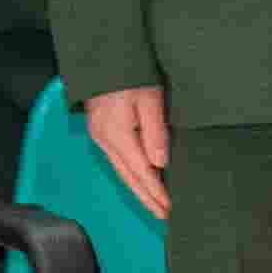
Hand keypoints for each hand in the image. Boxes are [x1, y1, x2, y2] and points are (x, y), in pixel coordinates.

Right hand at [81, 83, 170, 210]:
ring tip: (156, 205)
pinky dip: (132, 175)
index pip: (142, 173)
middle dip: (147, 199)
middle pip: (129, 178)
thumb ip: (155, 131)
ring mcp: (100, 137)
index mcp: (117, 135)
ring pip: (122, 172)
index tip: (171, 208)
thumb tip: (161, 164)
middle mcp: (105, 141)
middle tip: (165, 216)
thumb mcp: (149, 98)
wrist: (102, 56)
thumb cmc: (129, 73)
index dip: (157, 193)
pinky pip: (118, 161)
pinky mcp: (102, 131)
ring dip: (139, 190)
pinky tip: (142, 180)